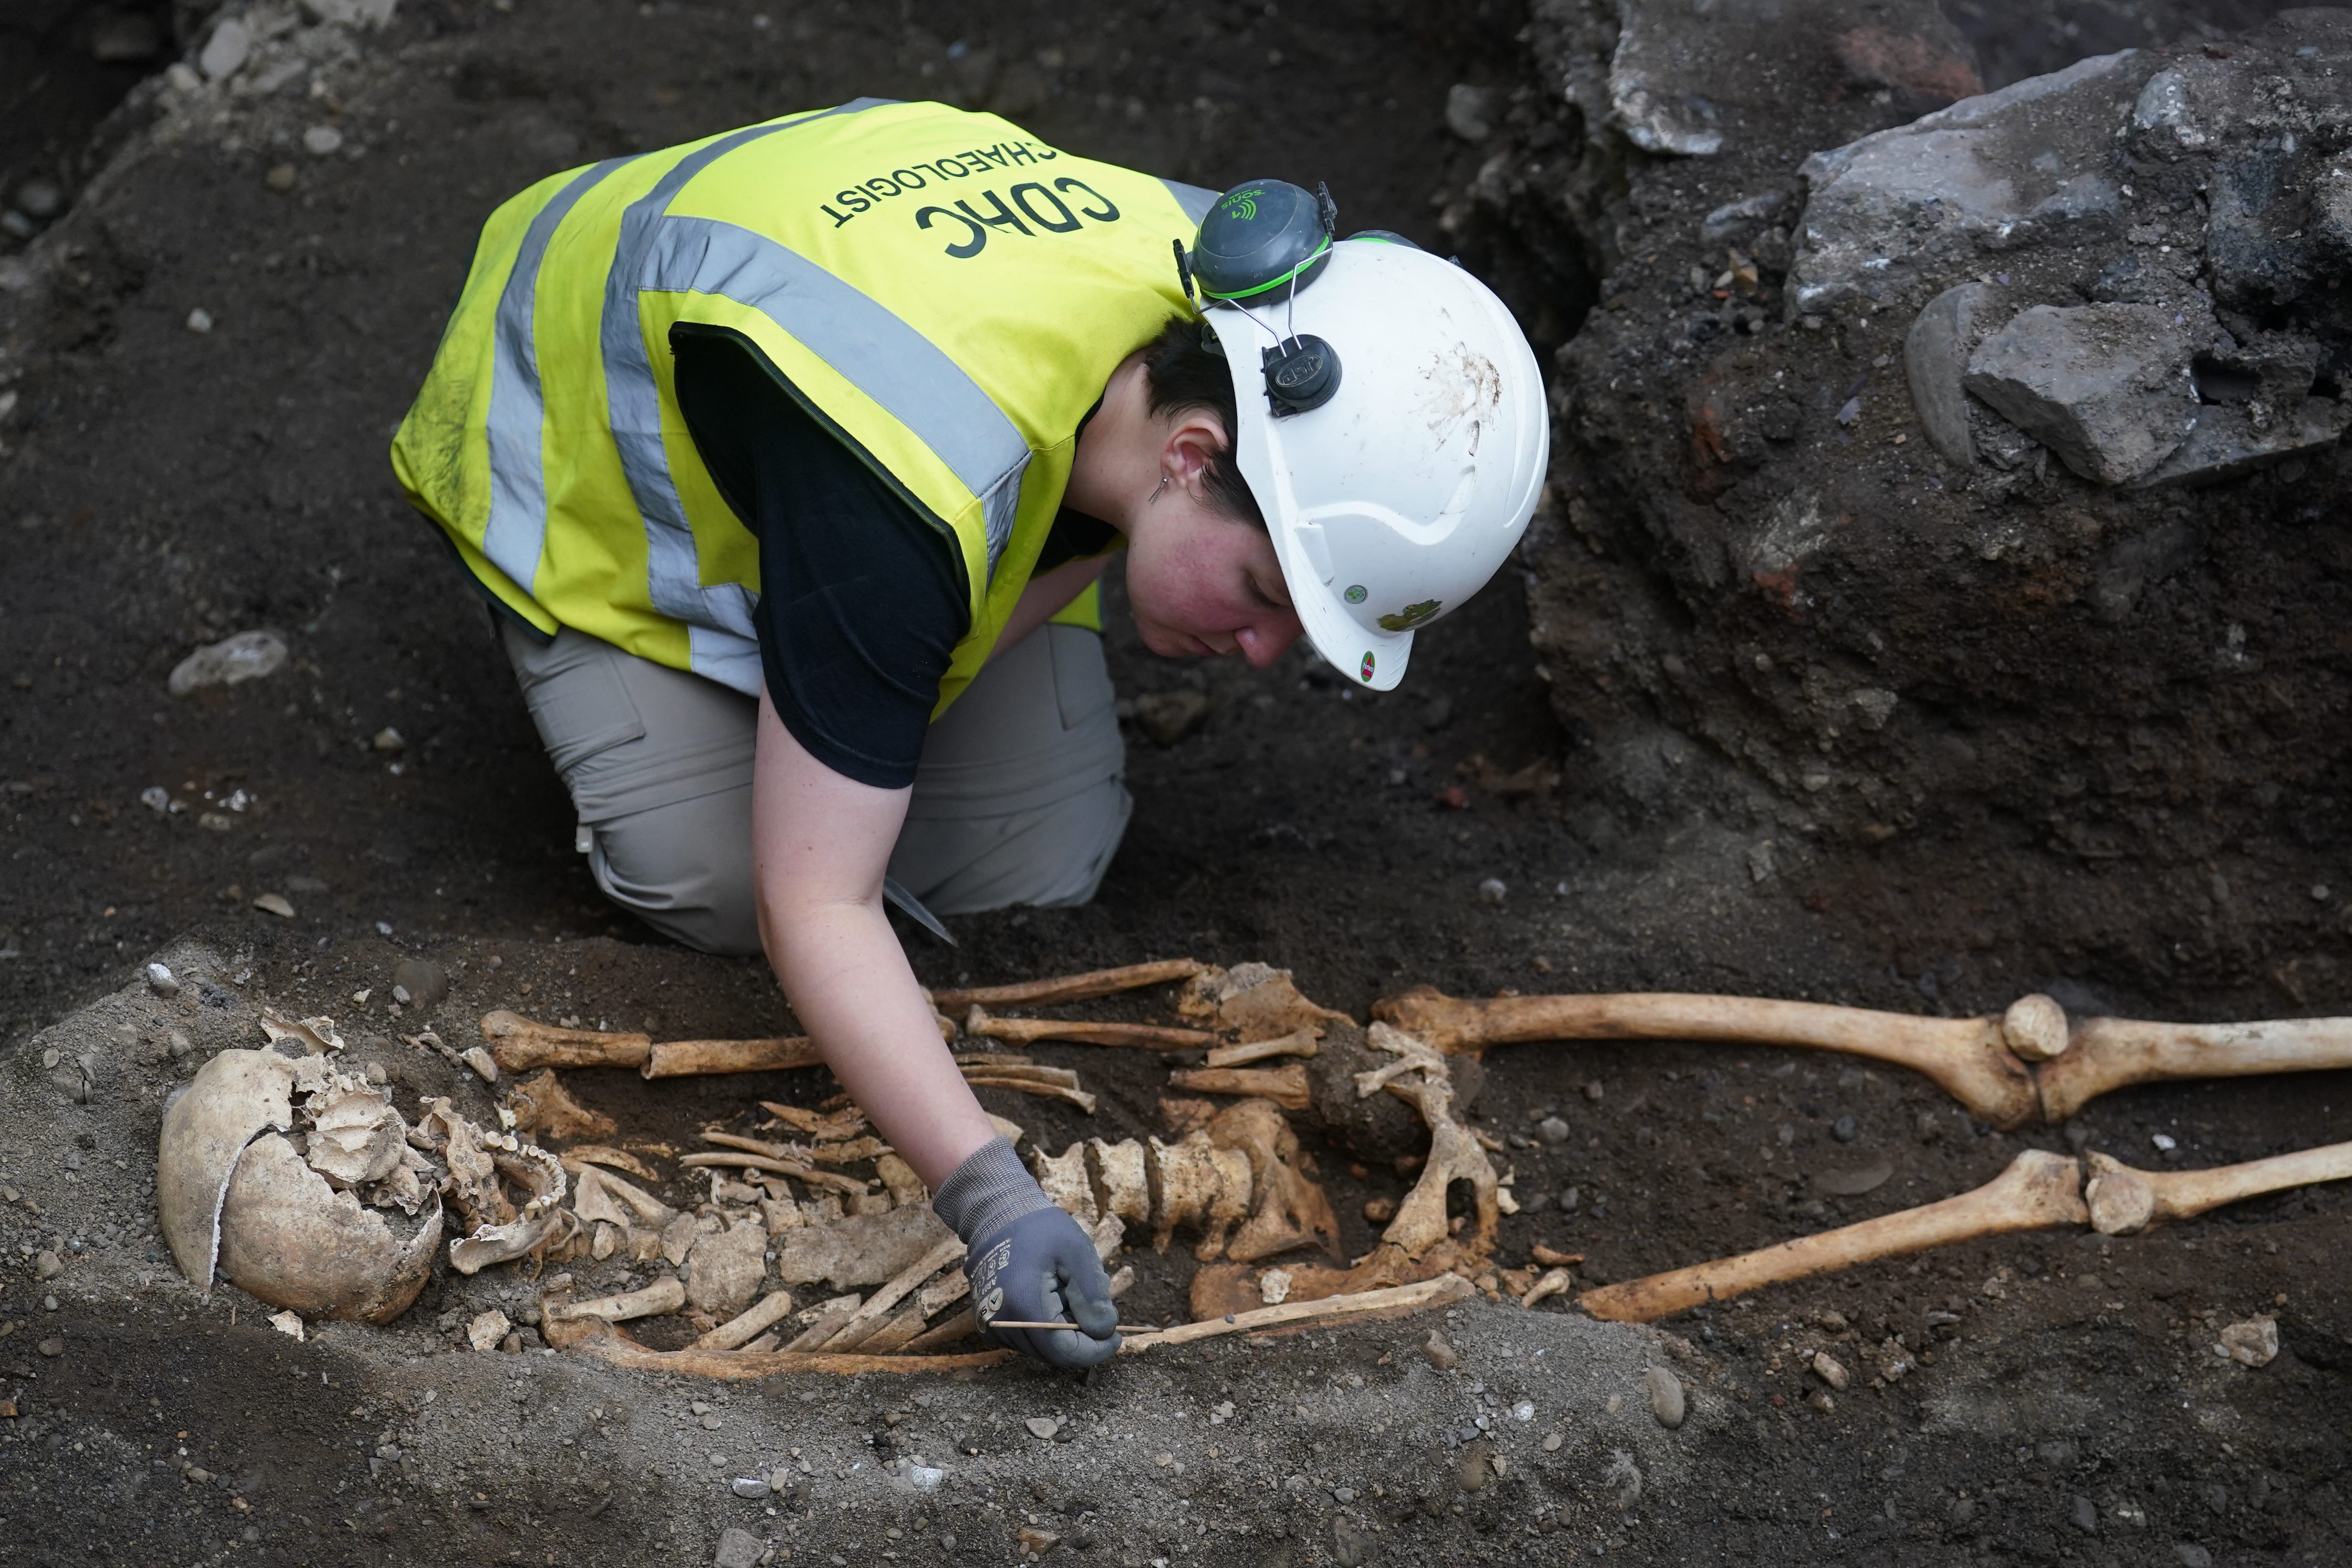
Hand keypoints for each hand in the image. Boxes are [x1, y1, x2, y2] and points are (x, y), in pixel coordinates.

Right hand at [967, 1207, 1120, 1368]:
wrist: (998, 1214)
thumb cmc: (1040, 1228)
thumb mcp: (1076, 1253)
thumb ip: (1092, 1295)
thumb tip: (1104, 1331)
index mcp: (1023, 1306)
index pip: (1064, 1351)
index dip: (1095, 1349)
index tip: (1117, 1337)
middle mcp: (1002, 1323)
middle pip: (1054, 1353)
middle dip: (1082, 1337)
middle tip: (1097, 1306)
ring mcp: (993, 1324)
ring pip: (1043, 1348)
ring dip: (1065, 1330)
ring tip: (1070, 1291)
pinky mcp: (991, 1321)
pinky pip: (1029, 1337)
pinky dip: (1049, 1325)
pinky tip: (1054, 1295)